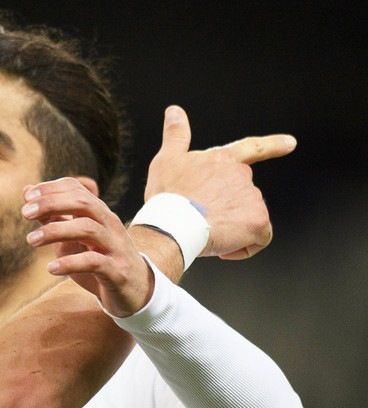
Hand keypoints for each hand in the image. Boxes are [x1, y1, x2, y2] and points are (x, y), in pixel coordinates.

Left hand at [24, 177, 151, 316]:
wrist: (134, 291)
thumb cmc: (98, 261)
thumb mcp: (72, 238)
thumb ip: (52, 217)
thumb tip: (28, 192)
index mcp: (98, 214)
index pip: (77, 190)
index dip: (52, 189)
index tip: (27, 198)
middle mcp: (109, 225)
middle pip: (84, 203)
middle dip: (52, 204)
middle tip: (25, 213)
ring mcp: (115, 247)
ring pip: (88, 229)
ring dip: (55, 231)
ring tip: (30, 240)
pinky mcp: (117, 271)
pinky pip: (94, 262)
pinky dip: (70, 263)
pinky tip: (50, 269)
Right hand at [144, 105, 295, 259]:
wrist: (173, 223)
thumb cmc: (168, 194)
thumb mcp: (167, 161)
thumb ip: (176, 135)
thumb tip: (174, 110)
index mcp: (224, 160)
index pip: (252, 148)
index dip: (273, 145)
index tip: (290, 143)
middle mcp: (243, 176)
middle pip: (242, 197)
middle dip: (225, 210)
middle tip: (199, 220)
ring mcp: (253, 198)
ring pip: (247, 219)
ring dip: (230, 228)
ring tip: (205, 233)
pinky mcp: (258, 221)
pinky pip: (256, 239)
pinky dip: (242, 247)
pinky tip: (221, 248)